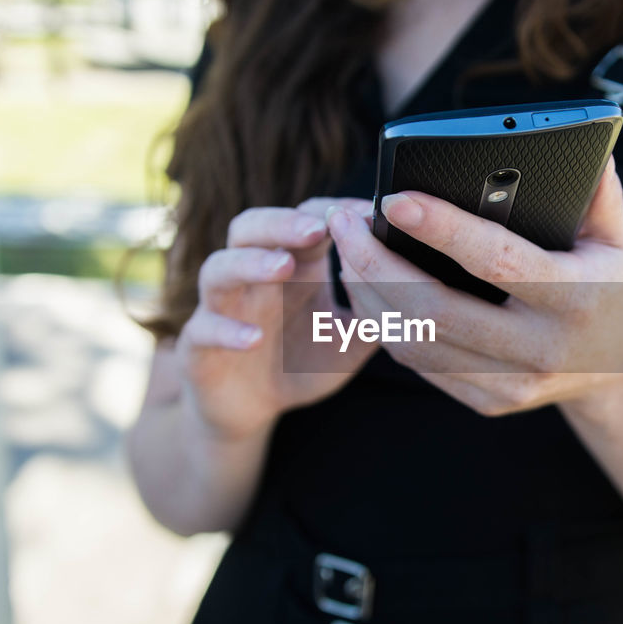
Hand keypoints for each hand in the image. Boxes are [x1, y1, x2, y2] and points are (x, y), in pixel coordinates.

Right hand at [176, 197, 376, 440]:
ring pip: (219, 267)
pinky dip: (226, 330)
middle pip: (252, 227)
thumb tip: (423, 284)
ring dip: (250, 263)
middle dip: (283, 222)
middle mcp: (252, 277)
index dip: (332, 212)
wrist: (252, 410)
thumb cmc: (302, 361)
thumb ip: (378, 310)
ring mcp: (222, 308)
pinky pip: (203, 329)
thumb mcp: (351, 338)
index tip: (368, 213)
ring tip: (283, 267)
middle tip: (318, 227)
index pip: (303, 219)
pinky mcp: (199, 346)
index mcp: (292, 265)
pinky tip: (253, 338)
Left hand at [327, 157, 622, 415]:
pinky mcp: (487, 403)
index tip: (394, 199)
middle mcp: (541, 349)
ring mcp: (512, 385)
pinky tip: (365, 287)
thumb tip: (578, 134)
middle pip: (435, 312)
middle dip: (376, 264)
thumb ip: (597, 188)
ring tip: (346, 247)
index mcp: (574, 299)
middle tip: (344, 221)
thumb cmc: (605, 286)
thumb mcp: (615, 237)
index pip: (497, 261)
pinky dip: (383, 323)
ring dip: (366, 294)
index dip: (442, 230)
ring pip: (414, 343)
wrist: (617, 371)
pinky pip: (419, 364)